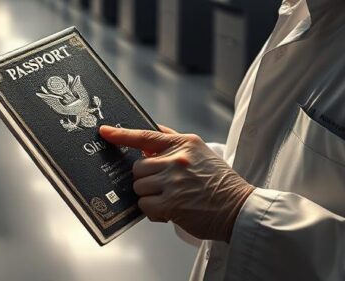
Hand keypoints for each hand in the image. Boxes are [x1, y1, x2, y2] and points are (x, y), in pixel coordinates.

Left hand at [99, 124, 254, 241]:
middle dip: (146, 179)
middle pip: (138, 167)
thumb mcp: (201, 152)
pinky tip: (169, 211)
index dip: (122, 135)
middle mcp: (177, 159)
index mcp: (184, 144)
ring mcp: (173, 181)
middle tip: (163, 187)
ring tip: (169, 199)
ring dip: (149, 196)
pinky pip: (145, 205)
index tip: (104, 132)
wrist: (239, 209)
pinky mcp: (171, 203)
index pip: (146, 135)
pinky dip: (153, 211)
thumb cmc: (220, 183)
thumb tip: (151, 133)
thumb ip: (174, 142)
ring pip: (139, 186)